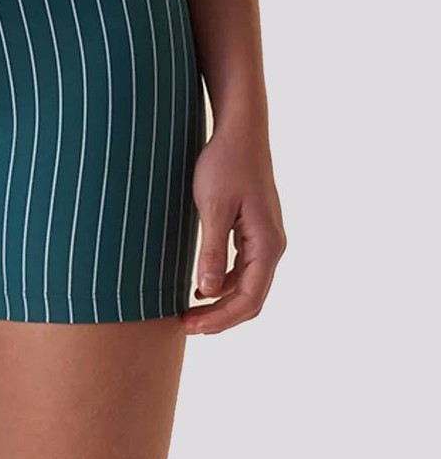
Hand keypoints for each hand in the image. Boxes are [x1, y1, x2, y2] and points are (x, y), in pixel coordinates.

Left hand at [181, 127, 285, 334]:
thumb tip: (207, 291)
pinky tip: (200, 289)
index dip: (219, 319)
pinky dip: (223, 285)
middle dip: (220, 318)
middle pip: (251, 298)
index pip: (248, 298)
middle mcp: (273, 245)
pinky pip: (243, 270)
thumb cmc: (224, 164)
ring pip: (248, 286)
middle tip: (185, 327)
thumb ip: (211, 250)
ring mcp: (266, 239)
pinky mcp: (254, 231)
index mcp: (267, 243)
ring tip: (189, 313)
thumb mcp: (212, 207)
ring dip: (221, 304)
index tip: (189, 327)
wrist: (239, 131)